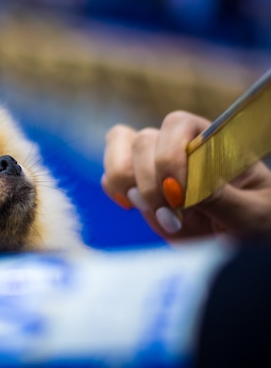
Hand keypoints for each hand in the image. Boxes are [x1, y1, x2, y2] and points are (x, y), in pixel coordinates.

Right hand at [101, 110, 270, 240]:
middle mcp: (180, 146)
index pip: (177, 124)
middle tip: (174, 217)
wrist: (241, 244)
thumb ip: (219, 198)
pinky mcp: (138, 185)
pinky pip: (110, 174)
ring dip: (127, 183)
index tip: (181, 197)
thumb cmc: (258, 223)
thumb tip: (177, 188)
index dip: (170, 157)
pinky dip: (115, 190)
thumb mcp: (250, 214)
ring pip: (119, 146)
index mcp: (214, 142)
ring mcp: (155, 164)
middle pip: (143, 140)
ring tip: (153, 211)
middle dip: (151, 184)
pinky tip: (133, 208)